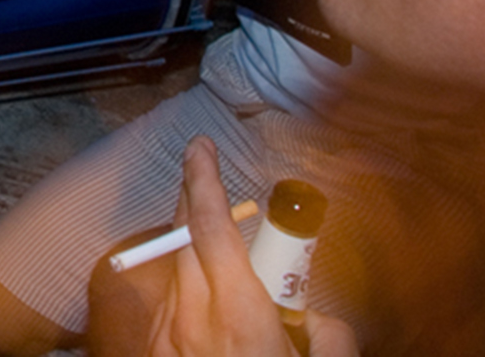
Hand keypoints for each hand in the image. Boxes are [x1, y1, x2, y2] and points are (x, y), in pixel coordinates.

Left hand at [145, 139, 357, 356]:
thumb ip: (331, 334)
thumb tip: (315, 314)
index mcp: (240, 316)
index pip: (211, 229)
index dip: (203, 181)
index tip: (200, 148)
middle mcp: (192, 318)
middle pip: (182, 237)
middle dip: (192, 198)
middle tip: (203, 173)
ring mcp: (165, 335)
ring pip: (175, 273)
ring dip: (194, 253)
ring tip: (224, 261)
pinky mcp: (153, 351)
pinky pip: (168, 307)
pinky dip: (189, 297)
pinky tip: (211, 317)